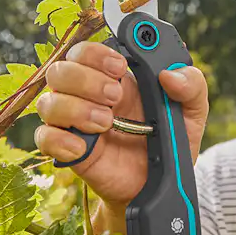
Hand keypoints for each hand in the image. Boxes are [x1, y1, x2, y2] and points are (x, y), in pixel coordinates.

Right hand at [34, 41, 208, 211]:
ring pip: (48, 101)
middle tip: (116, 97)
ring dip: (75, 109)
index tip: (119, 66)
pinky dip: (59, 140)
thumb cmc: (171, 140)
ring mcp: (75, 121)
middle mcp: (87, 94)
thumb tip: (170, 75)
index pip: (86, 50)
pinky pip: (43, 137)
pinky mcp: (68, 149)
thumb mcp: (192, 111)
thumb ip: (192, 84)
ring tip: (106, 123)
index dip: (96, 53)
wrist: (161, 184)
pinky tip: (83, 147)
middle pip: (60, 69)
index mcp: (114, 76)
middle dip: (86, 79)